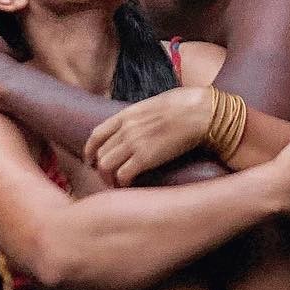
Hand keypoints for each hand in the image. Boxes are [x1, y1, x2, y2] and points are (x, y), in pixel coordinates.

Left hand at [84, 87, 212, 183]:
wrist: (199, 112)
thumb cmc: (184, 106)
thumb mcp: (153, 105)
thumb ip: (139, 117)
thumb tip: (138, 125)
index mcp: (126, 115)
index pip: (96, 134)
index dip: (90, 150)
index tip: (91, 160)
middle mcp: (126, 129)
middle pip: (100, 153)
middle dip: (101, 168)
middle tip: (108, 177)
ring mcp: (134, 143)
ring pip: (106, 165)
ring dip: (109, 177)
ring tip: (117, 184)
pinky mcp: (146, 158)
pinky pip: (123, 175)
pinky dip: (123, 183)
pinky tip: (129, 185)